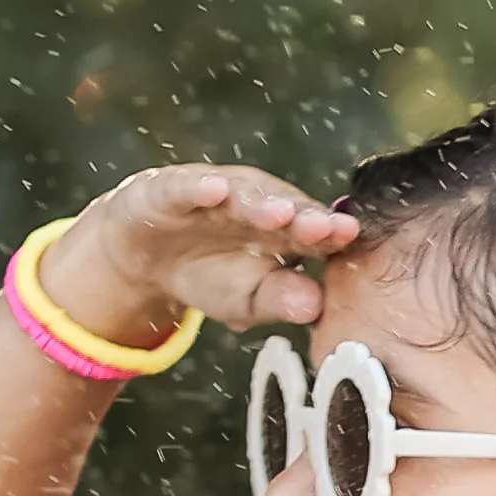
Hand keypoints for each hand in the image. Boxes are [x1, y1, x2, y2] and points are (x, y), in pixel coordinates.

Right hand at [38, 156, 358, 351]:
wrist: (147, 260)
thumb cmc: (210, 277)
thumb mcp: (246, 300)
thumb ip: (280, 300)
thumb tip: (316, 308)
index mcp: (283, 230)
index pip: (312, 230)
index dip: (330, 233)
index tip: (348, 238)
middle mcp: (255, 203)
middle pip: (284, 207)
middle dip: (305, 216)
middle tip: (326, 228)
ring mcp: (215, 193)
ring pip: (241, 195)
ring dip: (260, 202)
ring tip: (280, 213)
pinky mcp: (171, 189)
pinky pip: (187, 188)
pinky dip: (200, 188)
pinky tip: (214, 191)